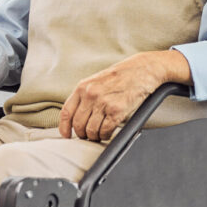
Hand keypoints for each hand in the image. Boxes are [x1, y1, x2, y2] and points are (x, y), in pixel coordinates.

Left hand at [60, 52, 176, 141]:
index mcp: (83, 87)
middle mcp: (91, 95)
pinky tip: (108, 133)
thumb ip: (86, 96)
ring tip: (99, 135)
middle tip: (88, 136)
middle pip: (78, 124)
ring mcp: (103, 103)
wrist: (142, 70)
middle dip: (82, 134)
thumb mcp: (98, 81)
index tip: (66, 135)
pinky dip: (106, 135)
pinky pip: (105, 130)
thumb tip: (79, 116)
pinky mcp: (117, 111)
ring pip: (91, 130)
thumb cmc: (123, 76)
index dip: (64, 127)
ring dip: (95, 136)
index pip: (67, 112)